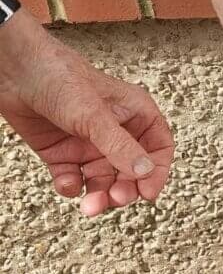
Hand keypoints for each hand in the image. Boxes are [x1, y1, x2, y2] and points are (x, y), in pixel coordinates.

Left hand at [0, 11, 173, 215]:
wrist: (11, 68)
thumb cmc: (57, 75)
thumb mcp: (93, 115)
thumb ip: (120, 146)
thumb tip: (145, 172)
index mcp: (134, 114)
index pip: (158, 149)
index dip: (156, 172)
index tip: (148, 193)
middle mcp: (114, 131)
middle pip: (131, 172)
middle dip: (124, 188)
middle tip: (116, 199)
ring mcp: (88, 144)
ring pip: (103, 180)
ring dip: (99, 194)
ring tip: (90, 205)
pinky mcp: (62, 153)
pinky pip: (74, 179)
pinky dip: (71, 186)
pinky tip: (66, 183)